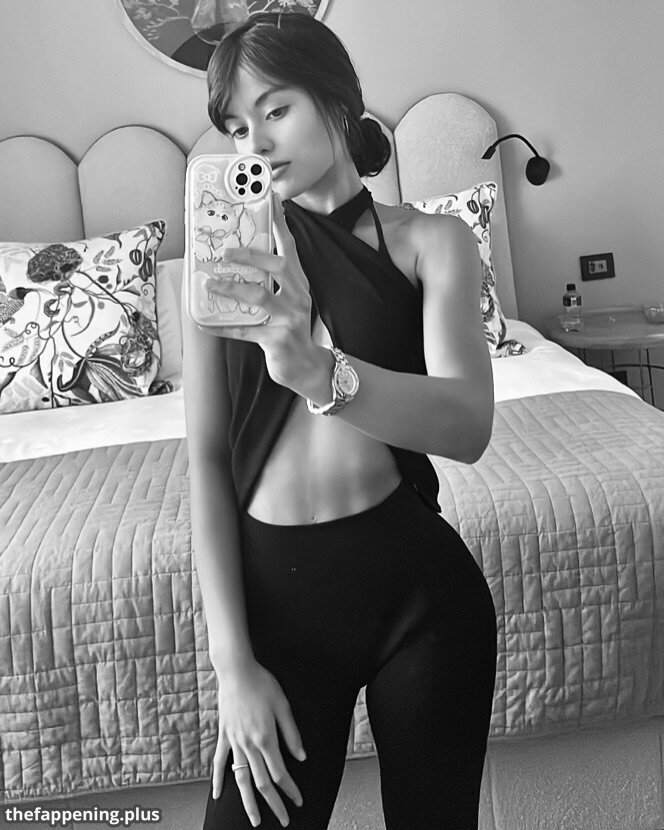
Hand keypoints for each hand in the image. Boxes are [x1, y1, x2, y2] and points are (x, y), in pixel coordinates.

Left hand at [201, 193, 318, 391]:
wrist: (307, 366)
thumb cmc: (291, 329)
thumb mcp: (287, 301)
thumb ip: (270, 282)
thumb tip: (235, 262)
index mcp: (298, 283)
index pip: (289, 247)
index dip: (280, 223)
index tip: (271, 198)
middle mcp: (297, 297)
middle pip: (278, 267)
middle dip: (251, 256)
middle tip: (225, 253)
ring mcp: (289, 318)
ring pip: (259, 297)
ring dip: (231, 289)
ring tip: (209, 285)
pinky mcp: (277, 340)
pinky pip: (245, 330)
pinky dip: (222, 327)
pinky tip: (204, 323)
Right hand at [213, 657, 305, 827]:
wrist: (235, 670)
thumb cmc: (261, 683)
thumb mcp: (283, 704)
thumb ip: (291, 733)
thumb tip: (301, 756)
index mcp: (265, 738)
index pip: (280, 773)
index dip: (290, 790)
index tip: (298, 801)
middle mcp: (248, 745)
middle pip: (262, 782)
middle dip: (274, 804)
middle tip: (283, 820)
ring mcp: (233, 742)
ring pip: (240, 779)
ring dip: (248, 802)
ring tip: (254, 820)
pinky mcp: (223, 735)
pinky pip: (219, 762)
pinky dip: (217, 780)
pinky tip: (218, 796)